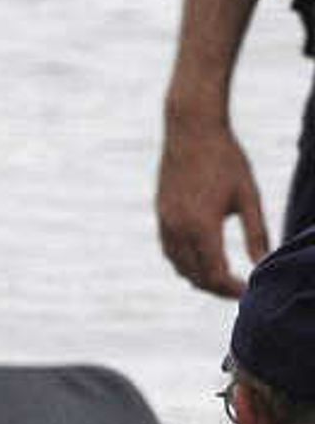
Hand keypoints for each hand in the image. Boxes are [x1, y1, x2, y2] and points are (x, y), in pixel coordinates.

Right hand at [158, 110, 273, 296]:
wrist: (191, 130)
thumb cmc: (226, 160)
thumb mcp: (249, 197)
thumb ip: (257, 234)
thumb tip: (262, 264)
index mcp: (202, 225)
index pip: (215, 274)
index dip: (232, 289)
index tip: (249, 293)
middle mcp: (178, 227)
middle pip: (194, 275)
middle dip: (216, 288)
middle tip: (239, 290)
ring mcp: (165, 221)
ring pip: (178, 266)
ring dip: (198, 277)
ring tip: (222, 279)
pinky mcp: (161, 213)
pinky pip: (169, 250)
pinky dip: (184, 262)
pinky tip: (201, 259)